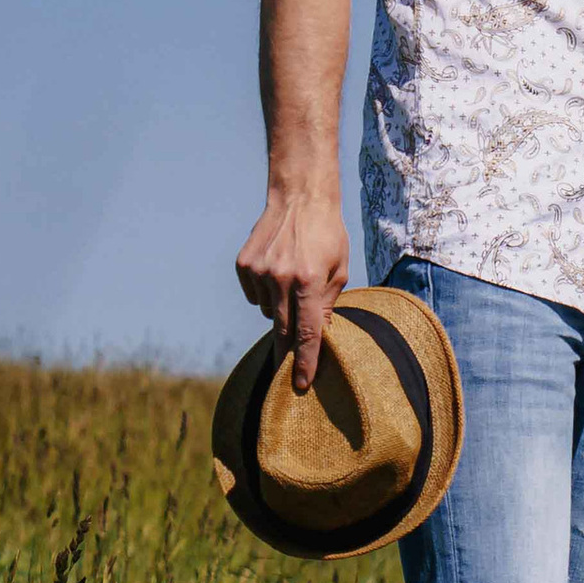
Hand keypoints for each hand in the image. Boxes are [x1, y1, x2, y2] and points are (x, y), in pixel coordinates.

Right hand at [235, 186, 351, 390]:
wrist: (299, 197)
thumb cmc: (327, 235)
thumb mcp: (340, 270)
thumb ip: (328, 305)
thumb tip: (318, 337)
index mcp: (310, 281)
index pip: (307, 332)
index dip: (305, 361)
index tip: (300, 385)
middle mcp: (281, 278)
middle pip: (282, 331)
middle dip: (287, 355)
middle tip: (289, 374)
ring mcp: (259, 271)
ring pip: (268, 313)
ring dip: (280, 310)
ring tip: (292, 283)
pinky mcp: (243, 265)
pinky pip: (253, 296)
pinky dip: (265, 293)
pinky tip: (276, 272)